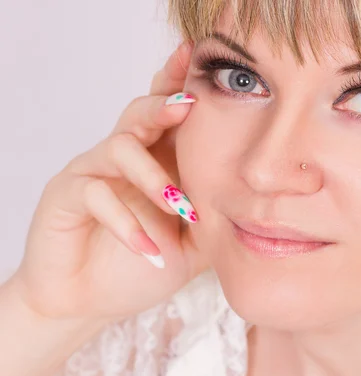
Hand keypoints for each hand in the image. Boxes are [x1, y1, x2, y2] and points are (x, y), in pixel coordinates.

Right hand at [9, 41, 207, 320]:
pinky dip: (127, 223)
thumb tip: (266, 200)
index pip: (168, 112)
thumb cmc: (146, 262)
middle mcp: (125, 156)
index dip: (180, 84)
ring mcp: (93, 171)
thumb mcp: (195, 241)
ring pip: (120, 146)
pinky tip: (151, 249)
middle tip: (190, 106)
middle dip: (166, 106)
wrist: (92, 301)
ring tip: (180, 208)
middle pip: (141, 112)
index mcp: (158, 157)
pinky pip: (95, 193)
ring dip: (153, 176)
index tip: (199, 59)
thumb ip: (218, 214)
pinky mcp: (65, 195)